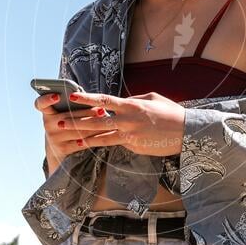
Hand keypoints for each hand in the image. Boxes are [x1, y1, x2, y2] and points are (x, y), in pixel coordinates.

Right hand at [34, 93, 113, 175]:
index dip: (46, 99)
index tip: (56, 96)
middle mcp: (48, 125)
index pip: (40, 104)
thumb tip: (89, 98)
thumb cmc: (67, 124)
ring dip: (94, 125)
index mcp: (47, 112)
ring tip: (107, 121)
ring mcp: (53, 138)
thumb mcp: (64, 114)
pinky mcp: (62, 149)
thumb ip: (72, 105)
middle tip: (101, 110)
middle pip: (68, 117)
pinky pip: (80, 142)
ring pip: (77, 130)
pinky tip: (103, 135)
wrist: (59, 150)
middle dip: (87, 113)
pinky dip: (94, 137)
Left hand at [60, 90, 184, 156]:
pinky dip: (102, 144)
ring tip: (70, 139)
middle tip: (59, 123)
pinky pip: (117, 144)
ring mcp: (130, 136)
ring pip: (102, 138)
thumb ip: (133, 100)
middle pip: (96, 122)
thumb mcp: (152, 98)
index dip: (86, 98)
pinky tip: (89, 145)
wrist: (186, 132)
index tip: (72, 96)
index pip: (103, 100)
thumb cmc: (170, 112)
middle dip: (76, 122)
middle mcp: (127, 121)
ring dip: (84, 138)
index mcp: (131, 105)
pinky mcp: (134, 147)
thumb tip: (121, 102)